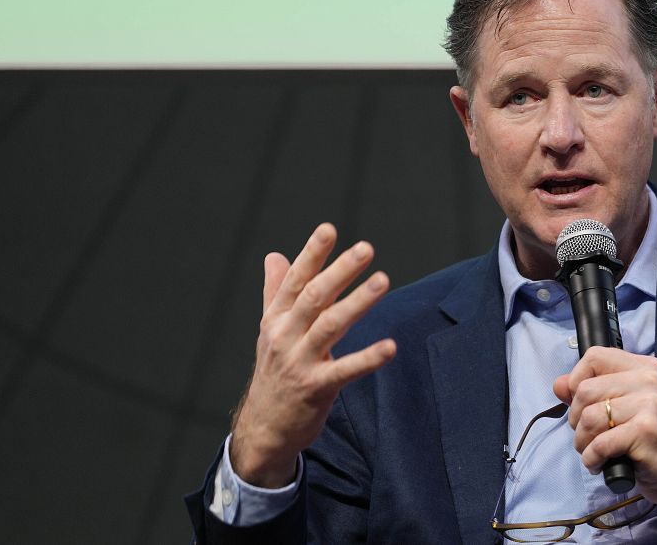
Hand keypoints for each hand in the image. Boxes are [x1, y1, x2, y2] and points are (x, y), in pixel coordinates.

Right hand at [230, 223, 396, 487]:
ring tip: (383, 281)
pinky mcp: (316, 388)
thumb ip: (276, 292)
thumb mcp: (271, 330)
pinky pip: (345, 370)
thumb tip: (275, 255)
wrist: (264, 427)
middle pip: (315, 297)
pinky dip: (368, 358)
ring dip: (358, 302)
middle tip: (366, 248)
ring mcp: (299, 362)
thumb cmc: (275, 372)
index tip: (329, 229)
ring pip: (330, 325)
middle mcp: (285, 336)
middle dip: (340, 271)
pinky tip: (391, 347)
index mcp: (277, 318)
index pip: (296, 280)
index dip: (312, 254)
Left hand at [552, 347, 656, 527]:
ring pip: (589, 417)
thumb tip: (559, 384)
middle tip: (589, 435)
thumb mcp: (623, 406)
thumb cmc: (650, 436)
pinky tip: (600, 463)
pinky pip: (600, 443)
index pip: (594, 356)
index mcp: (644, 367)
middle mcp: (649, 380)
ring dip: (582, 441)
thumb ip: (590, 392)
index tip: (581, 404)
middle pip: (585, 390)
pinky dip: (592, 458)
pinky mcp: (646, 432)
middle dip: (576, 419)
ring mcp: (650, 405)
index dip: (577, 380)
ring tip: (594, 451)